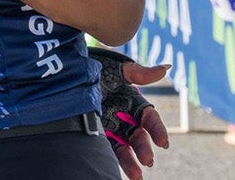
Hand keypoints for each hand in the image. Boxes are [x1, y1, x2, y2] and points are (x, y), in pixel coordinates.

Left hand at [92, 49, 170, 179]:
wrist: (68, 70)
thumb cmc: (96, 65)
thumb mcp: (117, 67)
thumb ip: (139, 72)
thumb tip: (167, 67)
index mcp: (132, 101)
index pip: (148, 118)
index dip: (156, 129)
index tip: (162, 142)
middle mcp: (123, 117)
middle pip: (137, 136)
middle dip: (143, 148)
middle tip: (147, 160)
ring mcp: (110, 126)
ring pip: (124, 147)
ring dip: (131, 162)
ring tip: (137, 175)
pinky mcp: (96, 133)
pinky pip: (107, 149)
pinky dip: (114, 160)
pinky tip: (117, 170)